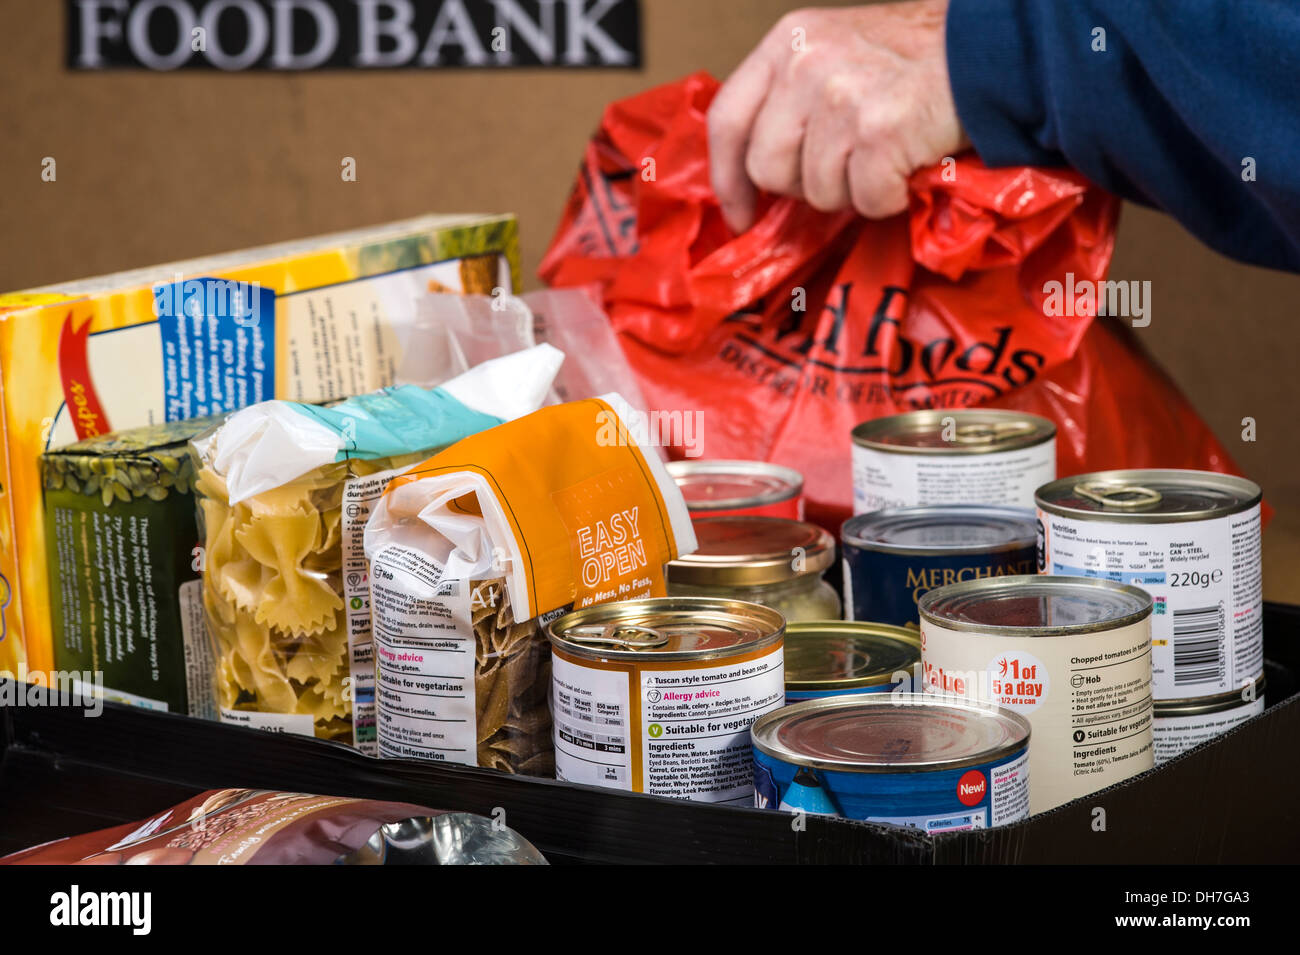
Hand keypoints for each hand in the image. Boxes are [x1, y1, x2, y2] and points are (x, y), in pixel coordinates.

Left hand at [708, 1, 968, 231]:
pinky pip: (865, 200)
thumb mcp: (835, 52)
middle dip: (804, 185)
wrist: (992, 49)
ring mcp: (841, 97)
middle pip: (768, 168)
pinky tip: (909, 165)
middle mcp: (806, 64)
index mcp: (786, 42)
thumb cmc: (916, 59)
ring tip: (885, 155)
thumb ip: (790, 100)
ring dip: (853, 190)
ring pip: (817, 192)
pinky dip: (891, 196)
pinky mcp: (879, 131)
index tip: (740, 213)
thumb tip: (758, 175)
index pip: (727, 120)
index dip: (727, 178)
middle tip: (845, 168)